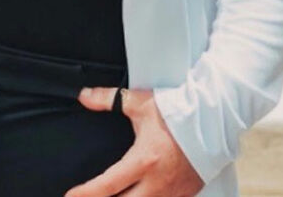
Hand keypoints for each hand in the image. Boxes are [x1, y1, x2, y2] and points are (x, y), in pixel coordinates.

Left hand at [64, 86, 204, 196]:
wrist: (213, 120)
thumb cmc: (178, 112)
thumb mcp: (140, 102)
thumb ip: (109, 99)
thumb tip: (84, 96)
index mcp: (144, 160)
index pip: (108, 185)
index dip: (86, 194)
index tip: (70, 196)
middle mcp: (157, 183)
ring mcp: (172, 193)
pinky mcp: (184, 195)